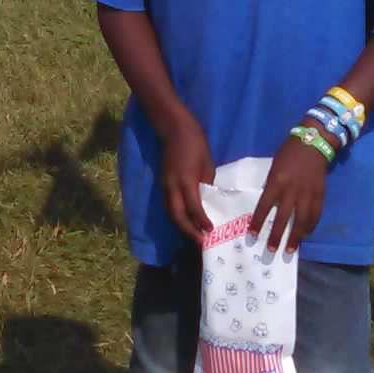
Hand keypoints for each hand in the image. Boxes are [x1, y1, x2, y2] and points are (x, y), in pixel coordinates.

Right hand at [160, 118, 216, 244]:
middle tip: (200, 242)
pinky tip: (185, 222)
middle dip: (188, 231)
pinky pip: (168, 206)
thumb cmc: (196, 145)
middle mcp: (172, 186)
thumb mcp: (207, 165)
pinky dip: (176, 217)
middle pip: (177, 216)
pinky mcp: (163, 184)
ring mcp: (165, 186)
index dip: (201, 221)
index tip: (210, 231)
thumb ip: (207, 185)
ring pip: (170, 213)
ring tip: (193, 236)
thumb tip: (209, 201)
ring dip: (181, 227)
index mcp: (186, 180)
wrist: (175, 130)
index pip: (193, 207)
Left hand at [255, 139, 329, 254]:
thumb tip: (268, 204)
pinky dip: (311, 226)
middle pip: (283, 218)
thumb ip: (271, 186)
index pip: (264, 206)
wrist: (313, 144)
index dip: (258, 222)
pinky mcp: (320, 194)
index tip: (252, 235)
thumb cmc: (288, 154)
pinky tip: (306, 234)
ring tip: (290, 250)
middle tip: (271, 250)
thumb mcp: (274, 168)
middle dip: (276, 236)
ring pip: (301, 220)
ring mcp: (307, 194)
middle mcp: (291, 190)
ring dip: (296, 237)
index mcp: (277, 182)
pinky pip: (315, 214)